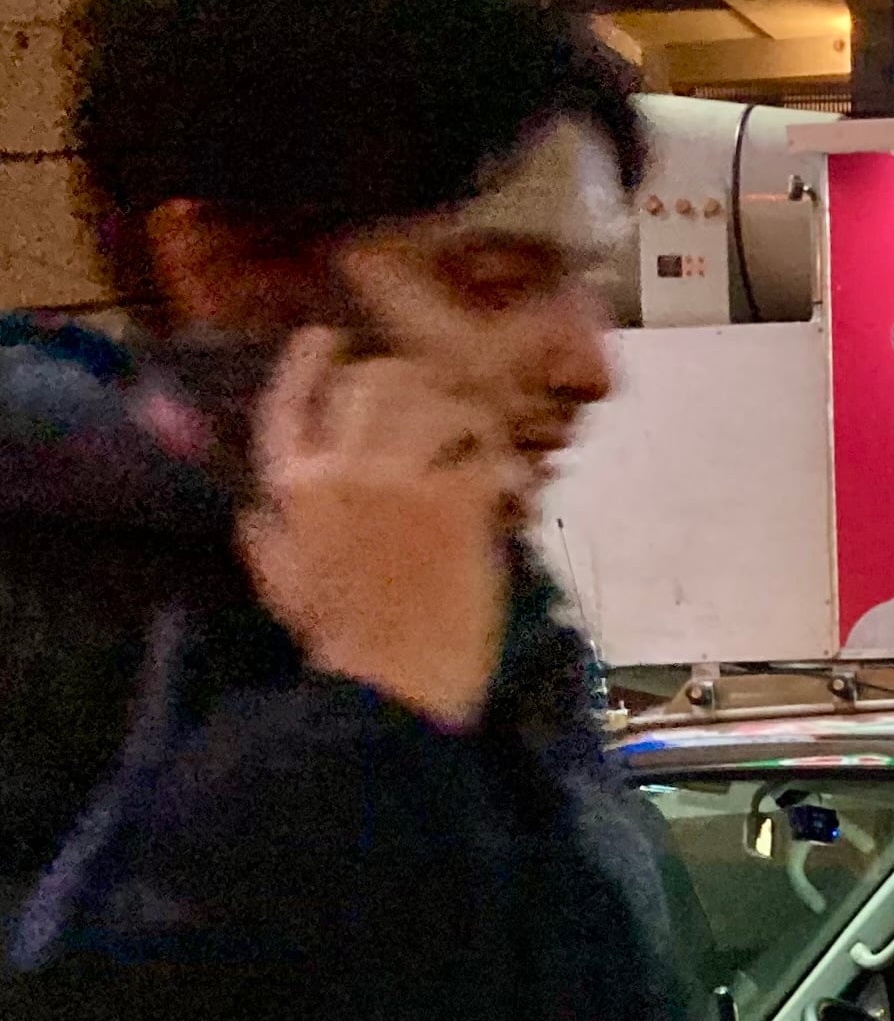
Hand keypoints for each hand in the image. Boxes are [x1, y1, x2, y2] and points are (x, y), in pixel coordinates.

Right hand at [238, 326, 516, 730]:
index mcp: (292, 486)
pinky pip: (485, 458)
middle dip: (405, 378)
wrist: (392, 682)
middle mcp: (344, 470)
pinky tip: (514, 486)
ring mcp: (403, 484)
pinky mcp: (457, 507)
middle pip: (371, 384)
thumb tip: (253, 507)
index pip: (291, 399)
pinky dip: (505, 467)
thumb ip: (264, 537)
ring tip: (479, 436)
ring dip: (465, 415)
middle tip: (432, 394)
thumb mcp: (280, 584)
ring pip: (436, 406)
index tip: (328, 338)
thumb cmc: (338, 641)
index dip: (310, 360)